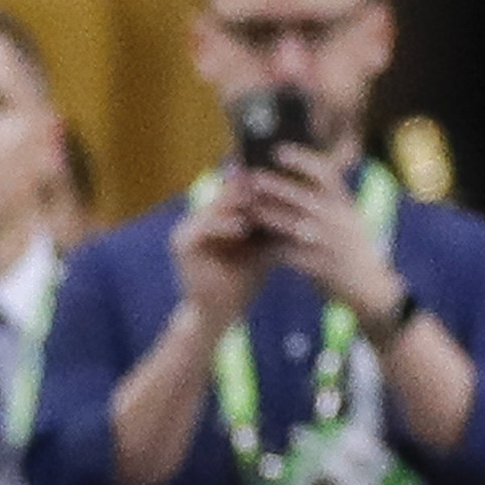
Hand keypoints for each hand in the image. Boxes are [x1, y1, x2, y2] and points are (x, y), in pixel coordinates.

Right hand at [170, 179, 275, 333]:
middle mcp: (201, 215)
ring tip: (260, 199)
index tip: (286, 173)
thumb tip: (303, 193)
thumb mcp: (263, 242)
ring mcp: (188, 227)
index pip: (240, 186)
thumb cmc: (246, 278)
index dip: (261, 177)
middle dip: (253, 185)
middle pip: (229, 191)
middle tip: (275, 178)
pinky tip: (242, 228)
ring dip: (238, 203)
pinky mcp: (182, 243)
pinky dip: (222, 227)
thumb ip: (272, 217)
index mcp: (218, 213)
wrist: (220, 311)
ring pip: (218, 206)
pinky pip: (205, 227)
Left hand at [252, 147, 405, 323]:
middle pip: (304, 196)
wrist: (369, 287)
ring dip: (268, 215)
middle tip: (251, 177)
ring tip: (247, 208)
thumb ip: (327, 201)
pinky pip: (288, 254)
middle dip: (276, 185)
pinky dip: (269, 247)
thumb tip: (300, 177)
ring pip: (293, 224)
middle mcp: (339, 219)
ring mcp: (329, 243)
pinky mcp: (318, 266)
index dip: (302, 159)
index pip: (325, 173)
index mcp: (345, 204)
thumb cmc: (350, 250)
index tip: (278, 150)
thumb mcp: (346, 220)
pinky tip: (252, 243)